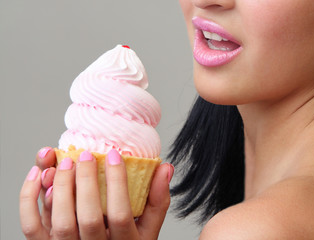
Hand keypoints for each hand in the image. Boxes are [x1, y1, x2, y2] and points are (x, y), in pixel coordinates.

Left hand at [20, 148, 172, 238]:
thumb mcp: (148, 229)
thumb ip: (158, 200)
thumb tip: (165, 168)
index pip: (120, 214)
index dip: (117, 182)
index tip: (114, 154)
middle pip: (88, 217)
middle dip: (85, 181)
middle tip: (84, 155)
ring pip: (60, 222)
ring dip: (60, 186)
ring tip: (64, 161)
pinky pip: (33, 224)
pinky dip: (30, 197)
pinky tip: (39, 173)